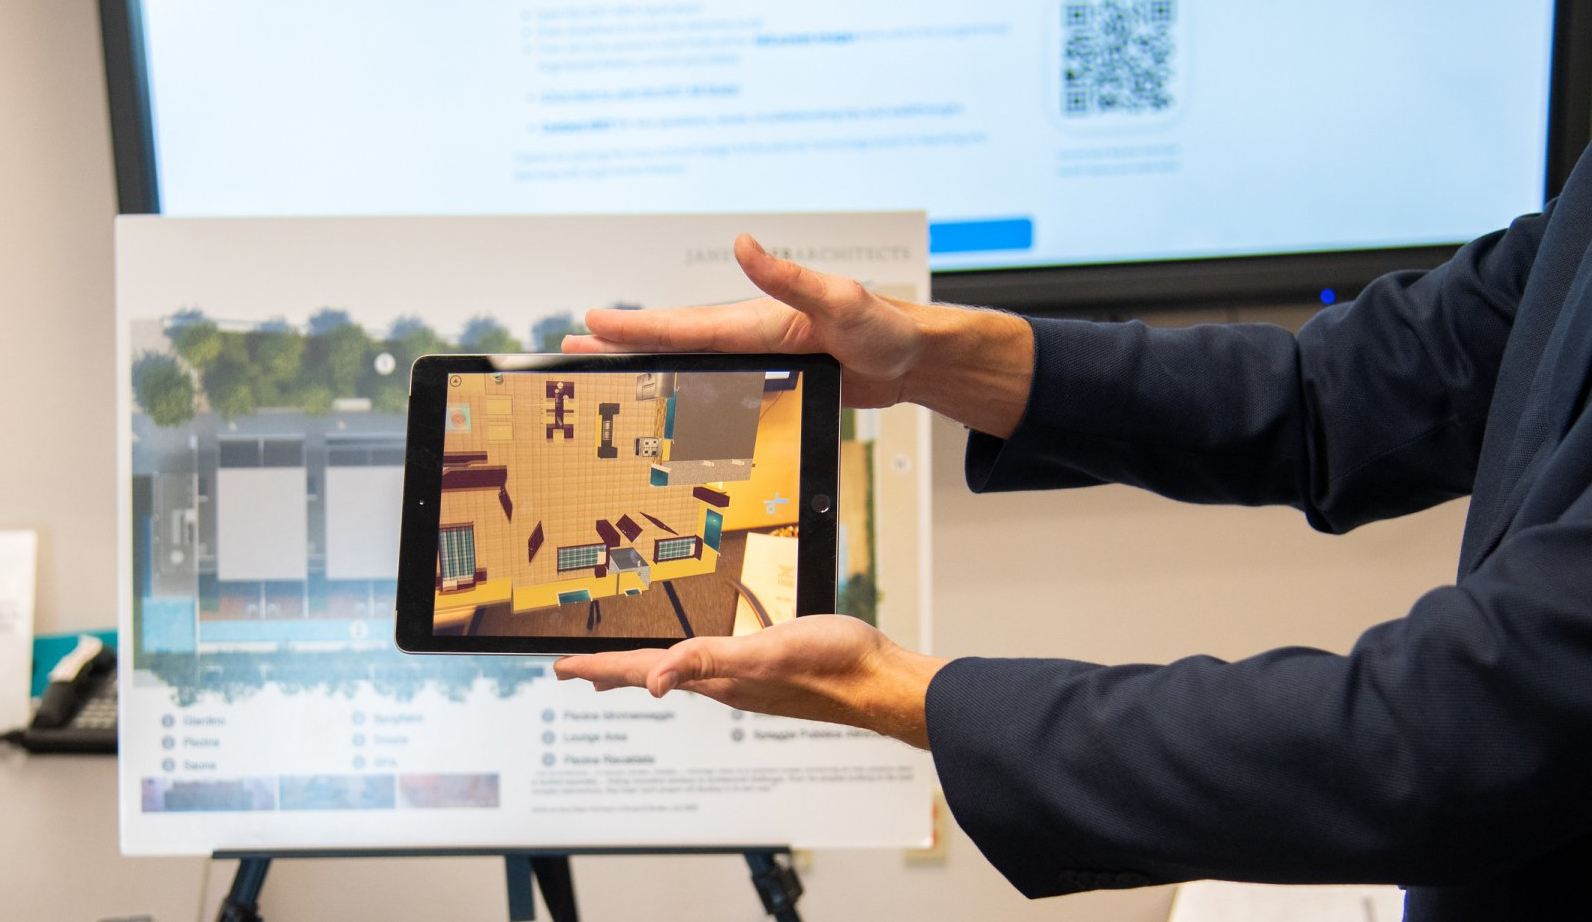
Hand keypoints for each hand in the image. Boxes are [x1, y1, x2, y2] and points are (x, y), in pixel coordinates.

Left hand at [553, 615, 948, 748]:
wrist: (880, 682)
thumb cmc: (834, 665)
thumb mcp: (767, 652)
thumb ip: (709, 661)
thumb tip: (653, 682)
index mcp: (719, 677)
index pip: (646, 671)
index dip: (603, 667)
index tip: (562, 668)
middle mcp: (727, 681)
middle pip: (654, 674)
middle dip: (612, 671)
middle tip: (574, 671)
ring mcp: (748, 678)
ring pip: (680, 672)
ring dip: (645, 668)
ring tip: (618, 670)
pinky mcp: (770, 669)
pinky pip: (712, 666)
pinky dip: (687, 662)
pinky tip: (695, 662)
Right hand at [563, 234, 926, 409]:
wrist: (910, 357)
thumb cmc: (883, 328)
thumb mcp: (842, 300)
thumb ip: (791, 278)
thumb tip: (743, 243)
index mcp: (755, 320)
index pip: (684, 325)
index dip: (635, 328)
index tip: (590, 324)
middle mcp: (747, 337)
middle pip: (671, 343)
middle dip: (620, 346)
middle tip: (569, 347)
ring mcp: (756, 359)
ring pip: (687, 366)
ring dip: (643, 368)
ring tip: (600, 371)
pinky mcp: (770, 380)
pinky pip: (715, 388)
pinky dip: (682, 393)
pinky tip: (663, 403)